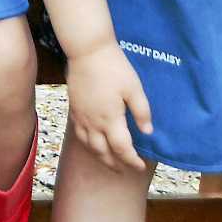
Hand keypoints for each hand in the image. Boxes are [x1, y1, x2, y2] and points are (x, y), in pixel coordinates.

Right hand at [65, 43, 154, 170]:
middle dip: (114, 164)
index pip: (122, 149)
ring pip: (88, 145)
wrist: (87, 51)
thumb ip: (142, 112)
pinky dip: (87, 143)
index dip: (131, 160)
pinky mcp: (74, 108)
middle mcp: (93, 122)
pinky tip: (93, 141)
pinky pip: (79, 133)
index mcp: (110, 119)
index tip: (140, 166)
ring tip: (108, 161)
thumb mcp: (134, 89)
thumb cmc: (114, 68)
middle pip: (102, 152)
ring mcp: (81, 116)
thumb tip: (147, 132)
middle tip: (125, 169)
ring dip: (99, 156)